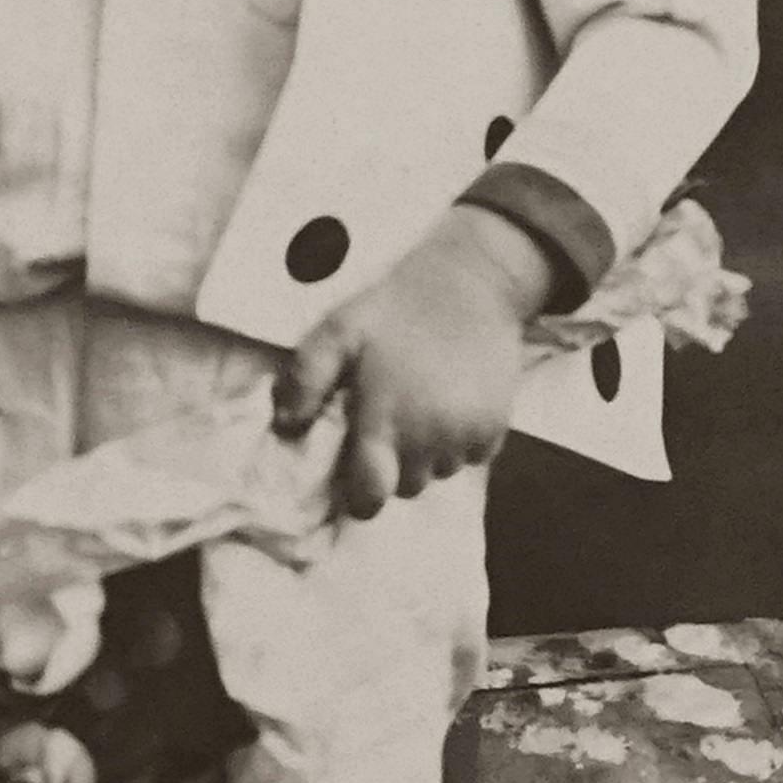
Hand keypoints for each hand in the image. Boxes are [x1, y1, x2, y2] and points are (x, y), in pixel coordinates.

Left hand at [273, 208, 553, 518]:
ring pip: (439, 473)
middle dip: (392, 467)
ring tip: (418, 408)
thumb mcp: (338, 332)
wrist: (472, 282)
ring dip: (426, 454)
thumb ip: (305, 380)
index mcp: (385, 425)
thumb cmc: (397, 308)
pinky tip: (449, 404)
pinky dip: (459, 441)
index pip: (369, 500)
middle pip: (406, 488)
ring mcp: (466, 438)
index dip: (358, 494)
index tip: (354, 467)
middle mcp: (429, 443)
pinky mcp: (497, 428)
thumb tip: (286, 427)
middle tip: (386, 423)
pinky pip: (472, 456)